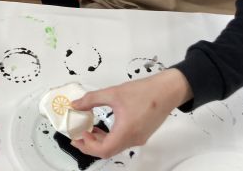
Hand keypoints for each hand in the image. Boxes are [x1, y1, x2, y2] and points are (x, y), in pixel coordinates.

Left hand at [70, 69, 192, 157]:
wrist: (167, 90)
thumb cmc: (143, 91)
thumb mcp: (113, 93)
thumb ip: (92, 99)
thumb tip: (75, 105)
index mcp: (126, 132)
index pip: (104, 150)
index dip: (88, 145)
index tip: (78, 134)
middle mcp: (133, 140)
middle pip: (108, 151)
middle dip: (90, 145)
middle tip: (77, 135)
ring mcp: (138, 139)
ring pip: (114, 148)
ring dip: (99, 142)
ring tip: (87, 130)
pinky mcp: (141, 135)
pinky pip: (121, 142)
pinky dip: (109, 138)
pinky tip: (101, 128)